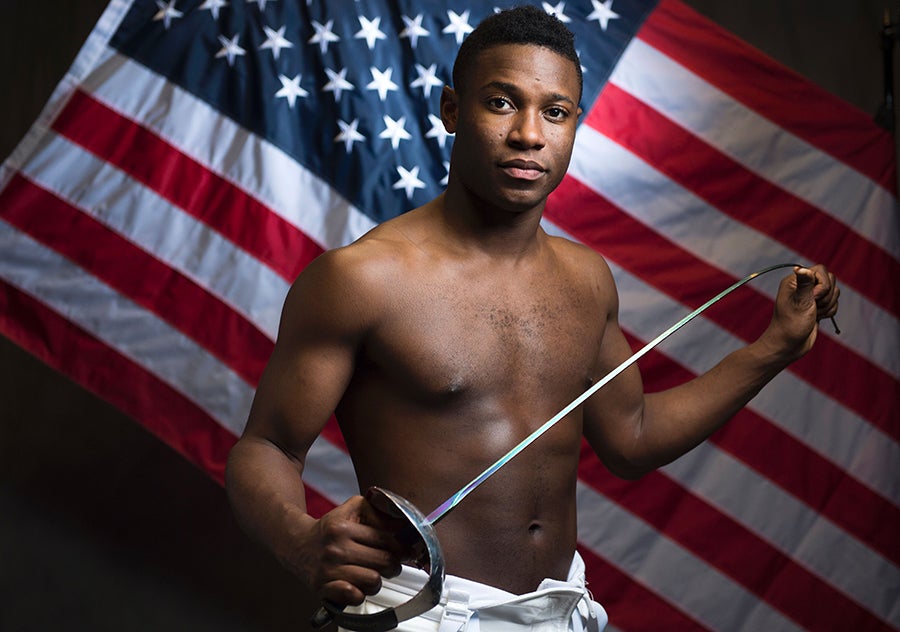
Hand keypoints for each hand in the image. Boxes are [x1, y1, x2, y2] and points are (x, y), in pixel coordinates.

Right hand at [287, 495, 405, 606]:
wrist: (297, 543)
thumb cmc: (329, 528)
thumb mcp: (352, 509)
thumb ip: (377, 512)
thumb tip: (401, 525)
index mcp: (342, 528)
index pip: (385, 539)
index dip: (401, 547)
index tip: (404, 551)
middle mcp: (335, 549)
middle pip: (384, 562)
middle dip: (393, 564)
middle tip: (390, 564)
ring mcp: (328, 570)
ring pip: (373, 581)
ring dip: (377, 580)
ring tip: (372, 574)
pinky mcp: (323, 588)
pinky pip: (354, 597)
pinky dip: (360, 593)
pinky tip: (357, 585)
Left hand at [764, 264, 838, 359]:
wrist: (789, 346)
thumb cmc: (790, 325)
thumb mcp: (800, 303)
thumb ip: (805, 284)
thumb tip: (800, 268)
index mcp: (794, 281)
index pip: (821, 270)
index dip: (823, 284)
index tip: (814, 297)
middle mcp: (803, 286)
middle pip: (830, 280)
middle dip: (827, 296)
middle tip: (813, 307)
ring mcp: (811, 297)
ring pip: (834, 292)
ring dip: (828, 306)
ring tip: (814, 314)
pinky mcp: (817, 307)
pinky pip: (834, 303)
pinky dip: (829, 312)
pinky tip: (817, 319)